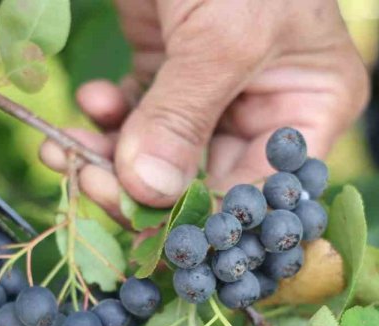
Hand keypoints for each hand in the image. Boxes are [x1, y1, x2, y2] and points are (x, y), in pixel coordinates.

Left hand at [40, 0, 368, 216]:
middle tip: (91, 185)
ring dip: (111, 157)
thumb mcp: (222, 36)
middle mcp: (267, 106)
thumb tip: (149, 192)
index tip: (152, 237)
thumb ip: (186, 117)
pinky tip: (89, 102)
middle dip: (144, 188)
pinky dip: (107, 116)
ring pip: (162, 153)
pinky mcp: (171, 65)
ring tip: (68, 150)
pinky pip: (136, 115)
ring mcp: (215, 88)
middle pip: (205, 181)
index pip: (263, 192)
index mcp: (310, 106)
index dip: (211, 222)